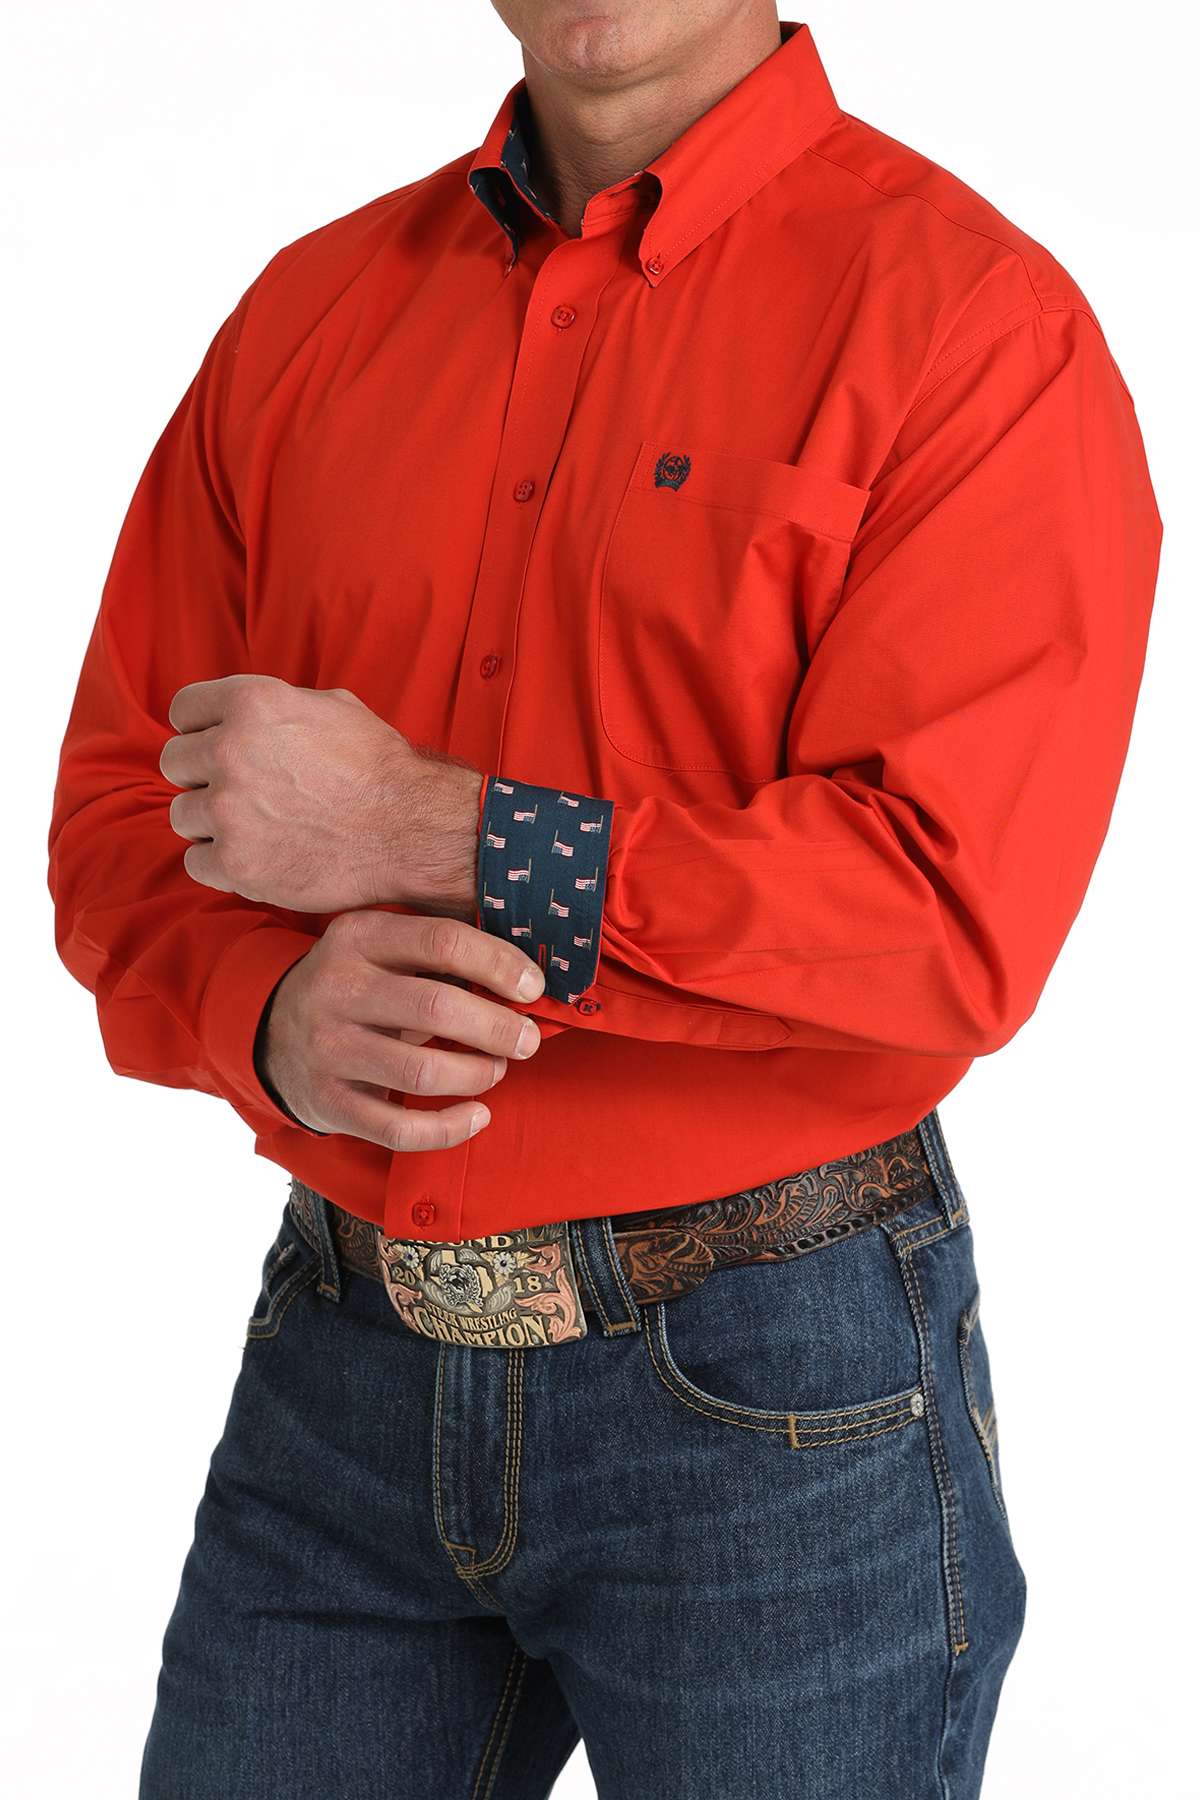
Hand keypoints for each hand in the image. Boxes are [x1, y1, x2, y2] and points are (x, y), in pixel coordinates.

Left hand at [160, 674, 481, 915]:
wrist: (411, 831)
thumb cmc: (379, 769)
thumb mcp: (331, 706)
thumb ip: (272, 706)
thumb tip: (237, 713)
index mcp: (252, 702)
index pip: (183, 710)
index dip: (200, 729)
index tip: (216, 746)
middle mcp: (231, 751)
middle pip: (175, 763)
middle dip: (203, 776)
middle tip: (243, 792)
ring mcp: (228, 810)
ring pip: (181, 815)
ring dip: (211, 823)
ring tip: (256, 827)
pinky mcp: (235, 863)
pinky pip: (194, 862)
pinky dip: (221, 864)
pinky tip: (259, 856)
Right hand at [261, 911, 543, 1150]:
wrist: (275, 1035)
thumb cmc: (357, 987)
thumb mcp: (381, 948)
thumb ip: (438, 952)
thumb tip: (524, 976)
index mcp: (356, 937)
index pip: (442, 941)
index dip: (498, 965)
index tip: (532, 988)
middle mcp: (335, 988)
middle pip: (437, 1008)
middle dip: (497, 1028)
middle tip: (526, 1040)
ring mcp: (326, 1048)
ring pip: (422, 1072)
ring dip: (478, 1075)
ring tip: (496, 1070)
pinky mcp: (327, 1101)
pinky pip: (399, 1128)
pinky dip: (450, 1129)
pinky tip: (478, 1115)